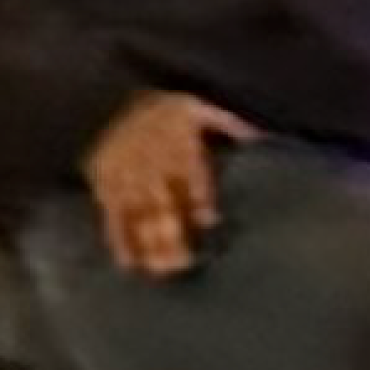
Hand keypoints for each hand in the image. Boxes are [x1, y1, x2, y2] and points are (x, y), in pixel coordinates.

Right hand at [85, 92, 237, 278]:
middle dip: (171, 232)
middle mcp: (150, 164)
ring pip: (138, 215)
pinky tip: (129, 263)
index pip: (189, 172)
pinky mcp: (106, 187)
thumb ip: (230, 124)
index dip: (198, 195)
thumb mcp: (198, 107)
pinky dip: (119, 240)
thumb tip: (263, 138)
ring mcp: (126, 178)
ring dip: (148, 243)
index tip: (208, 219)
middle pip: (162, 202)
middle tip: (182, 262)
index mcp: (175, 144)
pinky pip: (112, 216)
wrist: (110, 99)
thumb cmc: (165, 111)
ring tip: (160, 270)